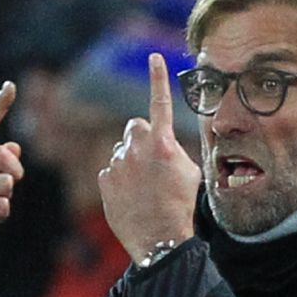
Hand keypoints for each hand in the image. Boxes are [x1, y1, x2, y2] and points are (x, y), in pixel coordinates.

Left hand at [98, 53, 199, 262]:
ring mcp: (118, 163)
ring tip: (143, 188)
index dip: (158, 77)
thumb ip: (175, 149)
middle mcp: (138, 148)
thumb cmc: (180, 205)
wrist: (160, 238)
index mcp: (164, 143)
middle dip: (141, 137)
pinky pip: (111, 171)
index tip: (153, 57)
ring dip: (130, 162)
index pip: (160, 102)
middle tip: (151, 160)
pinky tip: (131, 197)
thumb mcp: (190, 172)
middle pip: (135, 126)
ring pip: (122, 151)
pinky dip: (119, 180)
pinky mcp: (105, 180)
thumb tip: (164, 144)